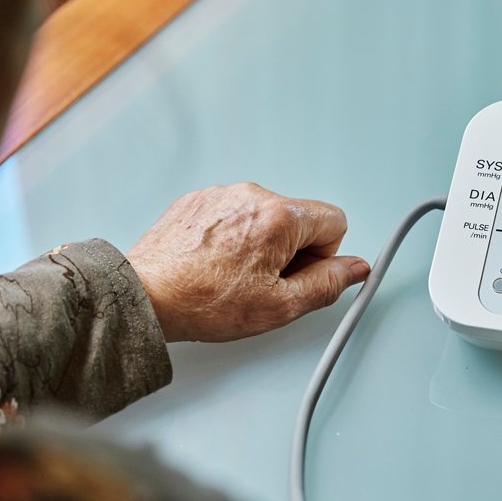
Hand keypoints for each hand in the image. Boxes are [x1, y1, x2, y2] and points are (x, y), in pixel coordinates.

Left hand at [126, 183, 369, 342]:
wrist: (146, 297)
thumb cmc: (204, 303)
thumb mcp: (280, 306)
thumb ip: (328, 283)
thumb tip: (355, 268)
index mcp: (280, 216)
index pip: (335, 220)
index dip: (323, 256)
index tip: (297, 276)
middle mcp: (252, 194)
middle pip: (298, 218)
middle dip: (290, 251)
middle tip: (262, 283)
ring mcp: (221, 194)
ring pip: (265, 217)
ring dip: (259, 244)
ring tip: (231, 276)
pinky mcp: (197, 200)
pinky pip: (233, 214)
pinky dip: (230, 237)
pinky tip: (212, 264)